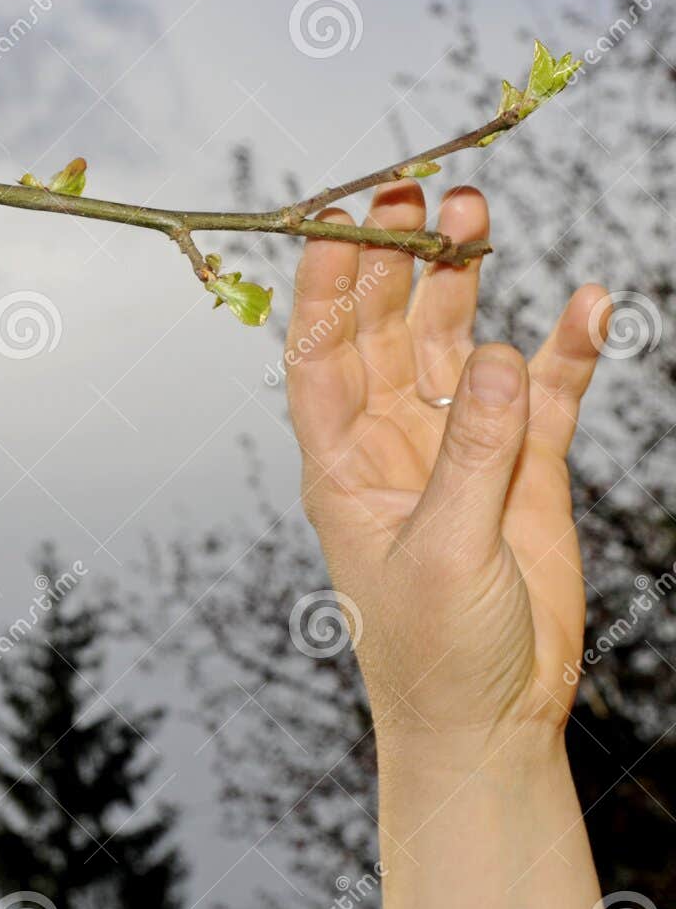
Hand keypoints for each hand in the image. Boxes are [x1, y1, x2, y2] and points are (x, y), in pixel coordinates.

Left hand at [288, 183, 621, 908]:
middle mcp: (391, 438)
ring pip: (455, 340)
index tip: (336, 215)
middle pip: (384, 327)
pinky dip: (564, 347)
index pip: (320, 352)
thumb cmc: (432, 650)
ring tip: (473, 213)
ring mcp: (458, 443)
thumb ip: (470, 456)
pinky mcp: (524, 464)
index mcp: (342, 460)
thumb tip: (490, 355)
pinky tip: (587, 302)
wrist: (490, 717)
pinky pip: (544, 388)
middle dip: (392, 259)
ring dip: (462, 281)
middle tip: (413, 192)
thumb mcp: (441, 553)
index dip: (324, 282)